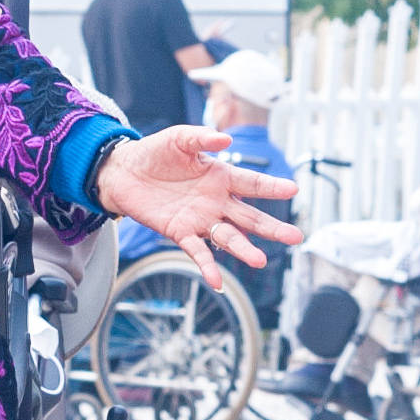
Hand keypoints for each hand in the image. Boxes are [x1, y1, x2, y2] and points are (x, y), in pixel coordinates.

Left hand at [93, 126, 301, 286]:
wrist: (124, 172)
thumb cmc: (156, 152)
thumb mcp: (180, 138)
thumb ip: (202, 137)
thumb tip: (226, 138)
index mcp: (221, 177)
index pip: (253, 184)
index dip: (272, 187)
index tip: (293, 190)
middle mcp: (217, 201)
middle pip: (250, 217)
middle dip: (272, 227)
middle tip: (295, 237)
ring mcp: (201, 219)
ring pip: (229, 237)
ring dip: (244, 249)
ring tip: (260, 260)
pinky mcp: (180, 232)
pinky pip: (198, 251)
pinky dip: (207, 267)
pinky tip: (218, 282)